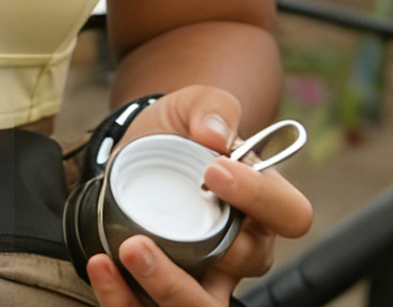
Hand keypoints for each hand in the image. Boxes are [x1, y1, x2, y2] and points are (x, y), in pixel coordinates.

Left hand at [84, 86, 314, 305]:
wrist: (135, 152)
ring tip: (130, 251)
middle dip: (216, 251)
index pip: (291, 214)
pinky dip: (124, 298)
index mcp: (264, 204)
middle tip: (177, 212)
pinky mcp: (166, 289)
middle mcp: (244, 248)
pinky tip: (101, 266)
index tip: (214, 171)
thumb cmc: (179, 132)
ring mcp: (209, 275)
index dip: (261, 197)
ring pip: (207, 304)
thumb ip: (212, 107)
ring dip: (171, 287)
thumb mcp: (194, 104)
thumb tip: (214, 134)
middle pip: (251, 265)